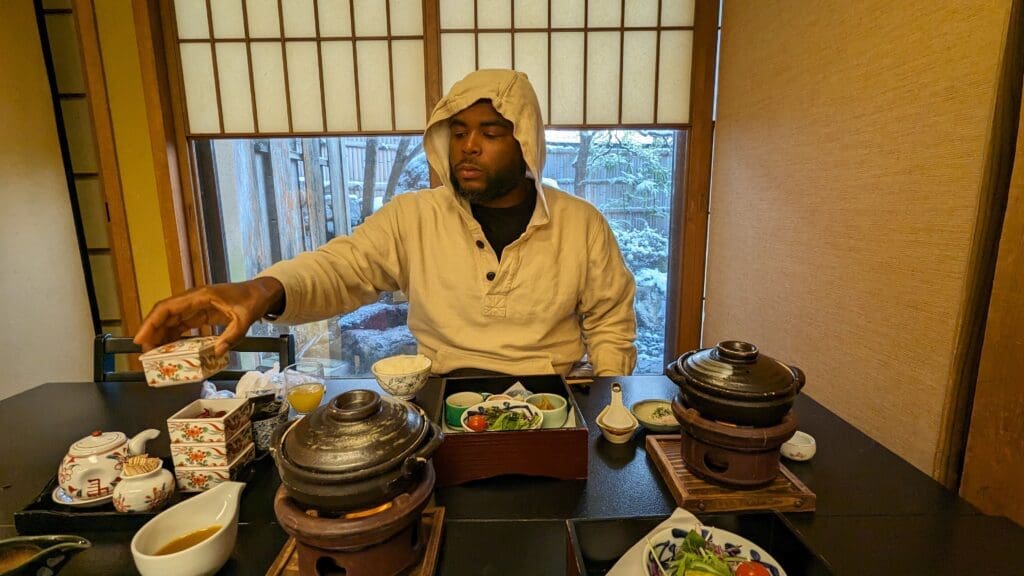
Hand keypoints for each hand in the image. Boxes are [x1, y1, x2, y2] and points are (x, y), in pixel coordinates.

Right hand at [133, 277, 284, 355]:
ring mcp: (196, 306)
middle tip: (145, 353)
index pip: (168, 308)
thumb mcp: (245, 319)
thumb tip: (217, 352)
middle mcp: (193, 299)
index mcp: (200, 296)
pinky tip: (170, 349)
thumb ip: (232, 335)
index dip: (151, 322)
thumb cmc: (252, 301)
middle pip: (165, 314)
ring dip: (161, 336)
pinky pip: (182, 325)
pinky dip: (174, 336)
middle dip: (152, 332)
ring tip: (154, 354)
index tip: (141, 338)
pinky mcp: (200, 313)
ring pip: (171, 320)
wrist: (260, 293)